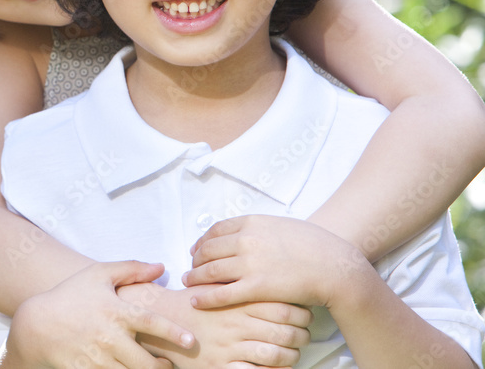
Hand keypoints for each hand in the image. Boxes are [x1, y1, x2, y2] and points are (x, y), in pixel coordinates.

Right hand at [3, 261, 193, 368]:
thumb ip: (130, 268)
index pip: (151, 323)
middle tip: (169, 364)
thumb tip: (160, 267)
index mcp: (115, 311)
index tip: (190, 340)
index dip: (173, 332)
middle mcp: (108, 337)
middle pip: (146, 361)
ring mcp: (97, 358)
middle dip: (163, 367)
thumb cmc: (70, 295)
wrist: (36, 325)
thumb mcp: (97, 274)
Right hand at [120, 283, 311, 368]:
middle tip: (305, 334)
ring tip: (295, 351)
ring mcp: (229, 346)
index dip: (299, 312)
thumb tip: (266, 270)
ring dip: (292, 355)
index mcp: (236, 300)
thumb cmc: (190, 301)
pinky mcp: (221, 366)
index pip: (281, 306)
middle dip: (301, 334)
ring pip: (275, 354)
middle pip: (284, 330)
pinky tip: (280, 368)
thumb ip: (237, 275)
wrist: (160, 320)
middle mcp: (235, 323)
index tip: (304, 313)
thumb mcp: (214, 281)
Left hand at [183, 215, 372, 309]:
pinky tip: (197, 300)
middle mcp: (246, 240)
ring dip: (195, 277)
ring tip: (189, 282)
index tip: (197, 249)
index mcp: (251, 223)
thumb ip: (257, 228)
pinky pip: (222, 293)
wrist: (335, 266)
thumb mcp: (280, 225)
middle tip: (191, 268)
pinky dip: (205, 297)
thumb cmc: (313, 245)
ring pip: (210, 270)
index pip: (215, 230)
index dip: (202, 241)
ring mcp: (250, 264)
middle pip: (208, 249)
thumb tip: (240, 233)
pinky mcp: (256, 288)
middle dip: (196, 260)